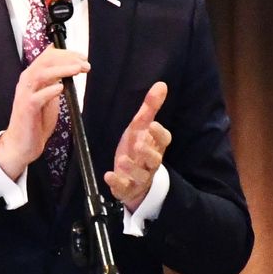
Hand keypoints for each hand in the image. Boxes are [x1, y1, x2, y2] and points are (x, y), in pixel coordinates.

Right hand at [0, 47, 88, 179]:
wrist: (22, 143)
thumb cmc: (36, 120)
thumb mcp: (48, 95)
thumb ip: (55, 81)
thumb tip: (69, 67)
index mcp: (32, 77)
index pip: (48, 56)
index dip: (66, 53)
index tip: (82, 57)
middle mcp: (27, 82)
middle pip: (45, 61)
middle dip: (67, 58)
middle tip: (84, 63)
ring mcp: (25, 95)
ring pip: (41, 74)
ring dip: (61, 70)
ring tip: (78, 69)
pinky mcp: (27, 109)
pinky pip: (37, 97)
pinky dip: (50, 90)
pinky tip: (61, 88)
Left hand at [105, 82, 170, 211]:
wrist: (133, 179)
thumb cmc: (138, 150)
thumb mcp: (140, 127)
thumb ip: (150, 108)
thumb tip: (161, 84)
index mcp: (155, 146)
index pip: (164, 141)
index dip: (159, 134)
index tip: (152, 125)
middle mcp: (150, 163)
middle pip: (155, 159)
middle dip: (148, 152)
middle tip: (139, 144)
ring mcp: (139, 177)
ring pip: (141, 175)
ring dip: (132, 168)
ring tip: (123, 160)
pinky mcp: (127, 188)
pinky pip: (124, 188)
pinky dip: (117, 182)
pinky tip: (108, 175)